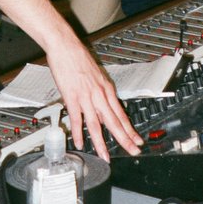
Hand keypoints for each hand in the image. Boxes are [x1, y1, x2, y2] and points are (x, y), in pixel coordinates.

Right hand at [45, 38, 141, 161]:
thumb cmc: (78, 58)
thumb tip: (102, 105)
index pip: (121, 114)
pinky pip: (77, 119)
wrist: (66, 46)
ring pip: (97, 124)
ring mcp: (86, 97)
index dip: (130, 129)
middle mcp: (99, 95)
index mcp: (106, 89)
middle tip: (132, 151)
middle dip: (124, 139)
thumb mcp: (96, 75)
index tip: (136, 140)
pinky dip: (79, 133)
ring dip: (101, 143)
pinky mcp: (72, 97)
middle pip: (114, 122)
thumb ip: (100, 92)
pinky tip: (80, 143)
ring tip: (105, 157)